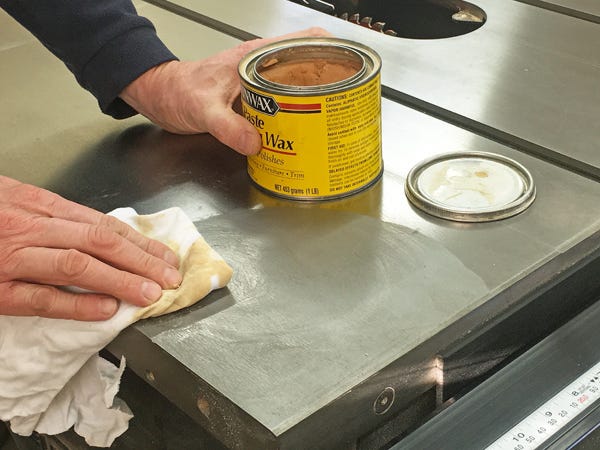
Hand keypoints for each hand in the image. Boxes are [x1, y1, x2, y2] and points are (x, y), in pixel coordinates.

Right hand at [0, 176, 181, 320]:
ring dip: (121, 280)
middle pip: (100, 242)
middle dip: (142, 261)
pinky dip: (77, 304)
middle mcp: (32, 226)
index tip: (166, 256)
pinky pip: (41, 297)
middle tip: (171, 277)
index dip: (140, 242)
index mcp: (40, 204)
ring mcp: (13, 257)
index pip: (103, 224)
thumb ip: (56, 215)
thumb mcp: (17, 201)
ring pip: (78, 266)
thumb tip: (101, 232)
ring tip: (151, 294)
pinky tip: (106, 310)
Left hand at [120, 27, 329, 154]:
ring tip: (333, 117)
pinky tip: (302, 132)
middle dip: (331, 79)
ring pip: (298, 85)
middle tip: (346, 101)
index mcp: (256, 56)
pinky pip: (284, 105)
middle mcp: (263, 68)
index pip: (304, 39)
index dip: (332, 48)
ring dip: (316, 99)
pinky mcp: (255, 102)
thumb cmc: (179, 90)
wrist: (163, 98)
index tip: (350, 64)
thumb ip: (228, 126)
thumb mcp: (203, 108)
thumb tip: (255, 142)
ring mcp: (260, 84)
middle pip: (309, 64)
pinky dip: (297, 115)